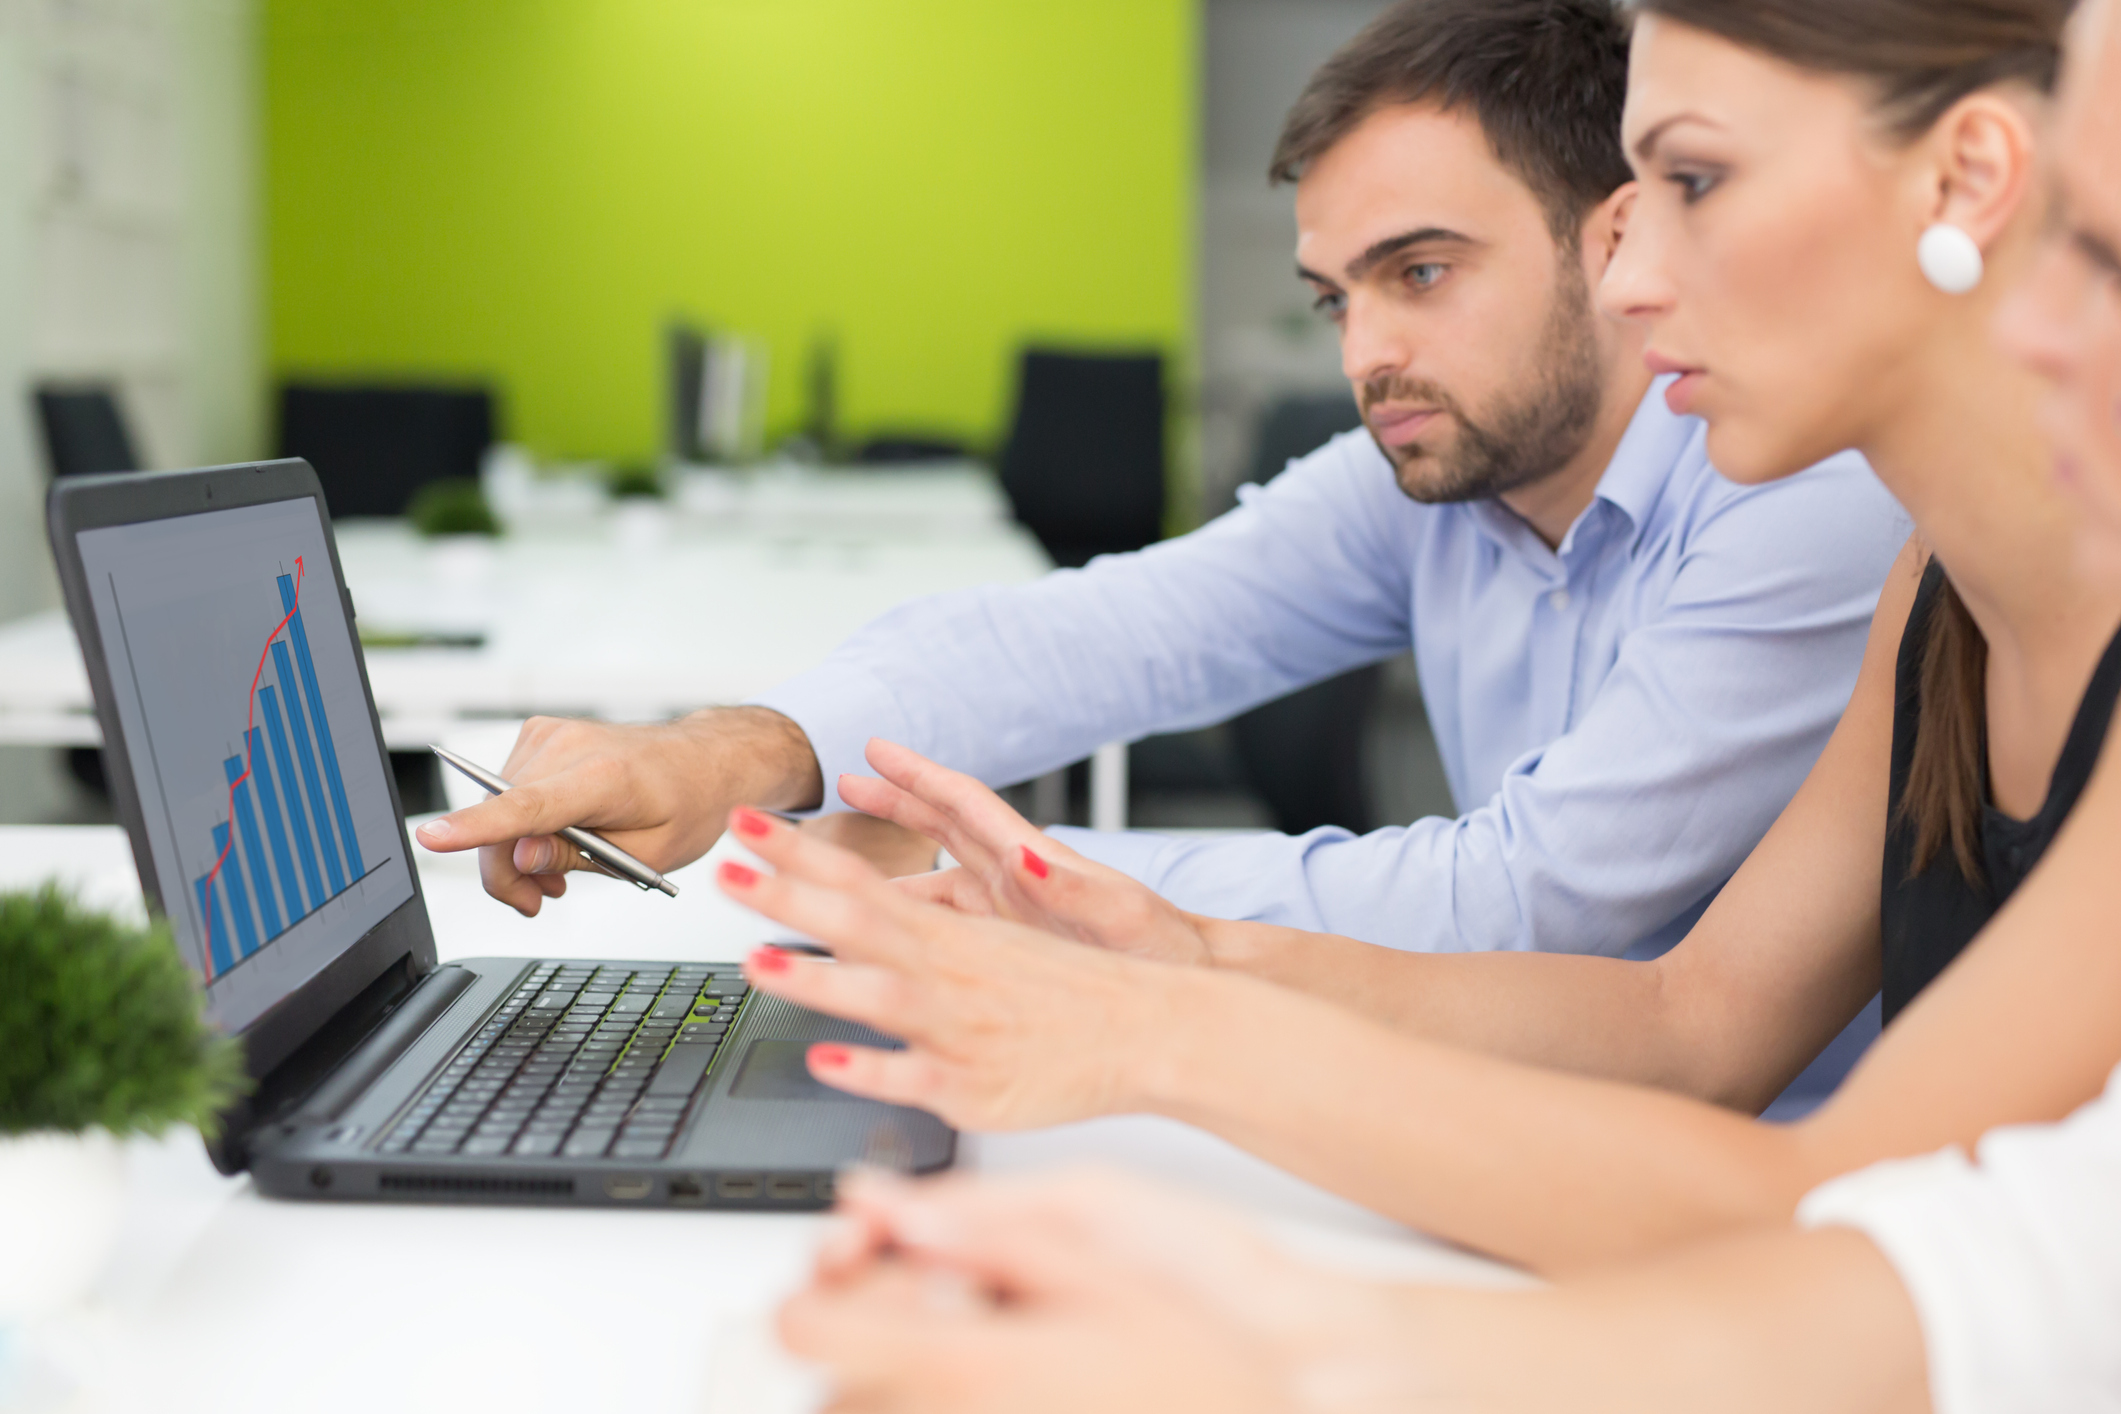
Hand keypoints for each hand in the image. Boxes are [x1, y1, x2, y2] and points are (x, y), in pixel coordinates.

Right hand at [412, 707, 820, 915]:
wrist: (706, 760)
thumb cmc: (688, 802)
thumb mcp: (648, 853)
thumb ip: (578, 855)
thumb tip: (521, 857)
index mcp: (603, 776)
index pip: (525, 806)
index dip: (475, 827)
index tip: (433, 837)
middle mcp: (569, 745)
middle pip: (502, 823)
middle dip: (510, 872)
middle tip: (539, 902)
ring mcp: (550, 734)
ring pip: (498, 810)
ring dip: (518, 851)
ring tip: (557, 873)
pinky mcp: (540, 735)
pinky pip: (509, 792)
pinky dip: (522, 823)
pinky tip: (553, 840)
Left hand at [718, 806, 1182, 1129]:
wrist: (1149, 1028)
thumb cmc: (1071, 988)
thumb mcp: (1002, 935)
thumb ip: (936, 918)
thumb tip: (876, 898)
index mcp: (950, 930)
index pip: (859, 879)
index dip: (797, 852)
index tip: (745, 827)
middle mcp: (949, 969)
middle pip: (858, 920)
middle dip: (788, 893)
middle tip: (725, 869)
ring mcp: (960, 1025)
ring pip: (882, 995)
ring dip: (818, 978)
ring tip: (758, 964)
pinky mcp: (974, 1084)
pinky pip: (916, 1077)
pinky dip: (873, 1068)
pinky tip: (826, 1062)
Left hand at [782, 1168, 1408, 1413]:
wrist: (1279, 1412)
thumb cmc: (1203, 1355)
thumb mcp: (1090, 1251)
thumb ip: (974, 1226)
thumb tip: (879, 1200)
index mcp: (963, 1363)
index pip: (808, 1323)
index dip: (813, 1290)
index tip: (841, 1270)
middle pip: (826, 1383)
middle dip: (863, 1338)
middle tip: (935, 1305)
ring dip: (883, 1386)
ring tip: (975, 1352)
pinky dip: (917, 1409)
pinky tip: (996, 1392)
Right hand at [849, 738, 1211, 964]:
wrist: (1185, 982)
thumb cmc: (1163, 947)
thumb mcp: (1120, 915)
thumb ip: (1069, 886)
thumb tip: (1025, 858)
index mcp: (1034, 860)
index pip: (966, 805)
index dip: (919, 775)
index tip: (877, 750)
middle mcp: (1014, 877)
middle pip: (941, 826)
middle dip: (893, 802)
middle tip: (844, 782)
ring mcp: (1008, 909)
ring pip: (933, 877)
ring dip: (888, 865)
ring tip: (841, 861)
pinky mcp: (1007, 944)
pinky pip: (944, 923)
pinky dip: (907, 918)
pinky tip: (879, 930)